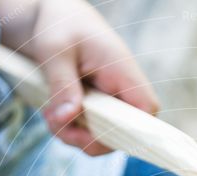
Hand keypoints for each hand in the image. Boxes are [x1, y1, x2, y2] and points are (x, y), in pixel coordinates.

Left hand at [29, 0, 159, 154]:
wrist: (50, 15)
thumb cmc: (58, 24)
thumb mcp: (54, 50)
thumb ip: (62, 84)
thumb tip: (67, 118)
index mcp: (121, 70)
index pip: (147, 108)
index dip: (135, 130)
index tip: (100, 134)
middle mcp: (120, 88)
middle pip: (124, 132)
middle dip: (91, 140)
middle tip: (60, 127)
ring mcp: (108, 99)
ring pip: (103, 135)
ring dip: (75, 136)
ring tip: (51, 118)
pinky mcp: (94, 105)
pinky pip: (89, 130)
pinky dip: (70, 130)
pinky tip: (53, 114)